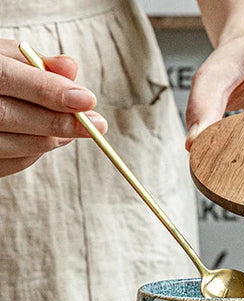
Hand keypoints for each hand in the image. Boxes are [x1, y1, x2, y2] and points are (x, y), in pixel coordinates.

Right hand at [0, 39, 107, 177]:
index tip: (87, 99)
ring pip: (15, 145)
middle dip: (59, 121)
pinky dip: (36, 151)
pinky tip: (53, 137)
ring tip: (76, 129)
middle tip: (96, 124)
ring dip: (52, 138)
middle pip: (10, 116)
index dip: (48, 91)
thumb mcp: (1, 56)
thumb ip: (33, 62)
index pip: (6, 79)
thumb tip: (71, 68)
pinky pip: (12, 163)